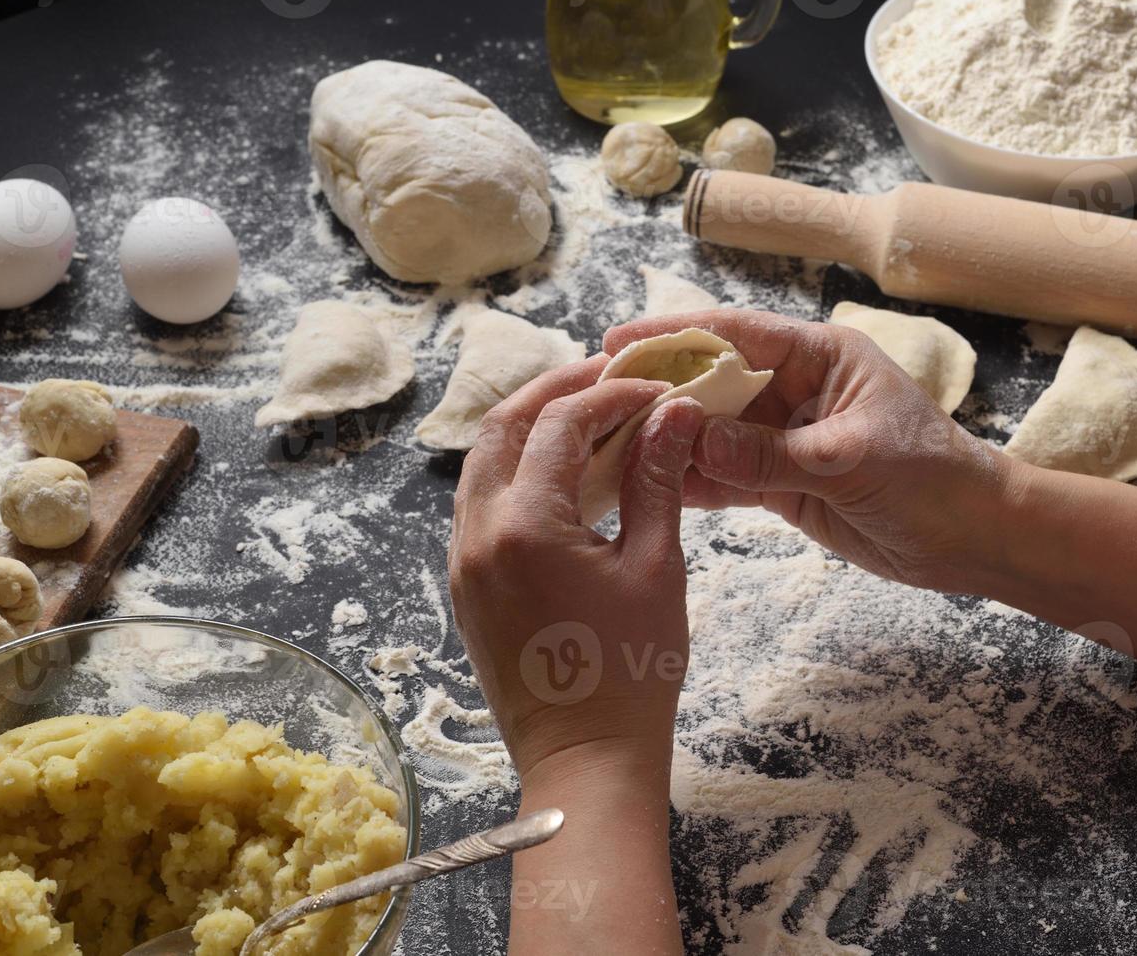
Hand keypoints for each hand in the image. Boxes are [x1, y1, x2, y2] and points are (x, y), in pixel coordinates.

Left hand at [448, 356, 705, 785]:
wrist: (584, 761)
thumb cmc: (632, 674)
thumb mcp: (656, 568)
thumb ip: (656, 480)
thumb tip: (675, 412)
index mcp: (524, 527)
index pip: (561, 424)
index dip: (612, 394)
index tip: (657, 390)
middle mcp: (476, 535)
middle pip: (502, 426)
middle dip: (556, 389)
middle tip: (610, 375)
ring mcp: (461, 561)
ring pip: (483, 462)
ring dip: (531, 426)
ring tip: (589, 415)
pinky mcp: (464, 584)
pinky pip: (479, 502)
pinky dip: (517, 470)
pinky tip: (563, 473)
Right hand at [603, 309, 1009, 591]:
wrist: (972, 538)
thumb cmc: (931, 479)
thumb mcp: (849, 458)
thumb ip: (768, 453)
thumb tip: (691, 439)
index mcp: (820, 356)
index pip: (736, 335)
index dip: (675, 335)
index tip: (619, 343)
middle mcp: (795, 389)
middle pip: (712, 381)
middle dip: (659, 392)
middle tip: (597, 402)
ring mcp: (784, 437)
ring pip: (711, 432)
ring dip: (667, 440)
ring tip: (608, 447)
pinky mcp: (781, 482)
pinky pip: (725, 476)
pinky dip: (690, 482)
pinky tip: (648, 487)